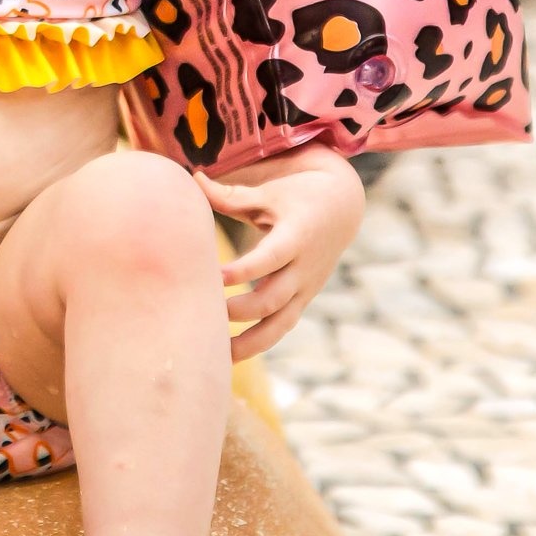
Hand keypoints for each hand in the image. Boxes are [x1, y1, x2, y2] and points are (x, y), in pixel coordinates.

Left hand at [196, 145, 363, 360]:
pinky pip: (281, 327)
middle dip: (239, 310)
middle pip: (272, 299)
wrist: (342, 209)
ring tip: (217, 356)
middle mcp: (303, 268)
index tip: (214, 277)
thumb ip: (232, 195)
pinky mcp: (302, 299)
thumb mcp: (270, 192)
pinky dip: (259, 342)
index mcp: (296, 237)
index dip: (243, 271)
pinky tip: (231, 355)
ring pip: (280, 324)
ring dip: (250, 342)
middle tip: (203, 313)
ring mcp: (305, 288)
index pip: (269, 260)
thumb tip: (194, 179)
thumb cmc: (297, 196)